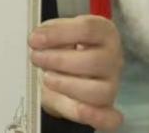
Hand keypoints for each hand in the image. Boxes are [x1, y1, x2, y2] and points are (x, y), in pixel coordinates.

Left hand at [30, 15, 123, 131]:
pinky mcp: (106, 107)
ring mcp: (112, 84)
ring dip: (66, 85)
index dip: (58, 34)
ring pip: (98, 91)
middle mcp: (113, 58)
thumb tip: (38, 38)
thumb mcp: (56, 32)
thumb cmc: (63, 46)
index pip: (87, 30)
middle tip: (36, 58)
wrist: (66, 69)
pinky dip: (95, 117)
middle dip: (58, 60)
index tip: (35, 39)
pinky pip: (108, 118)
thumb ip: (49, 32)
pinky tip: (79, 109)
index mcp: (104, 32)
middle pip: (93, 61)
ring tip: (47, 77)